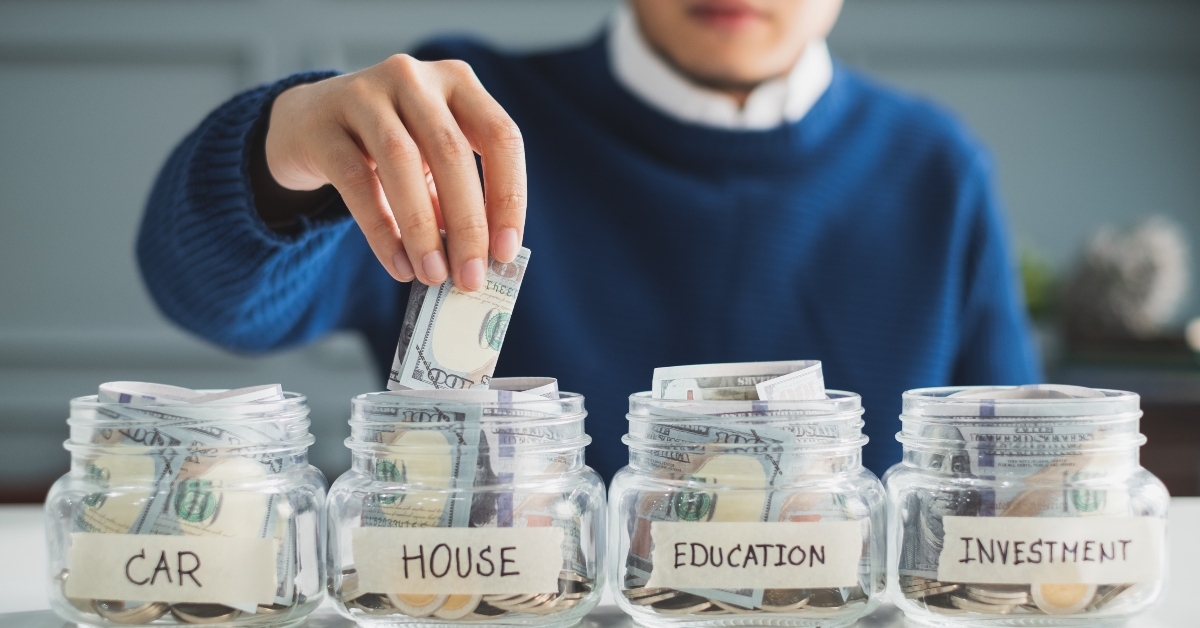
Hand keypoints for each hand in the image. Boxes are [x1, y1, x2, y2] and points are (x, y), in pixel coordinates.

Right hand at [264, 55, 525, 289]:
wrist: (308, 123)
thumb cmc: (387, 148)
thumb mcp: (430, 162)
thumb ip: (455, 201)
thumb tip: (481, 261)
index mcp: (458, 82)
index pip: (500, 136)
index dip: (508, 196)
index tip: (507, 252)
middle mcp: (414, 79)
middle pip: (452, 152)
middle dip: (468, 224)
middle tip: (472, 278)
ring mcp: (364, 93)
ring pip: (403, 162)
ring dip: (423, 229)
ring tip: (433, 275)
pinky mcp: (323, 125)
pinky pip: (357, 180)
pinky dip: (381, 229)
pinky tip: (398, 266)